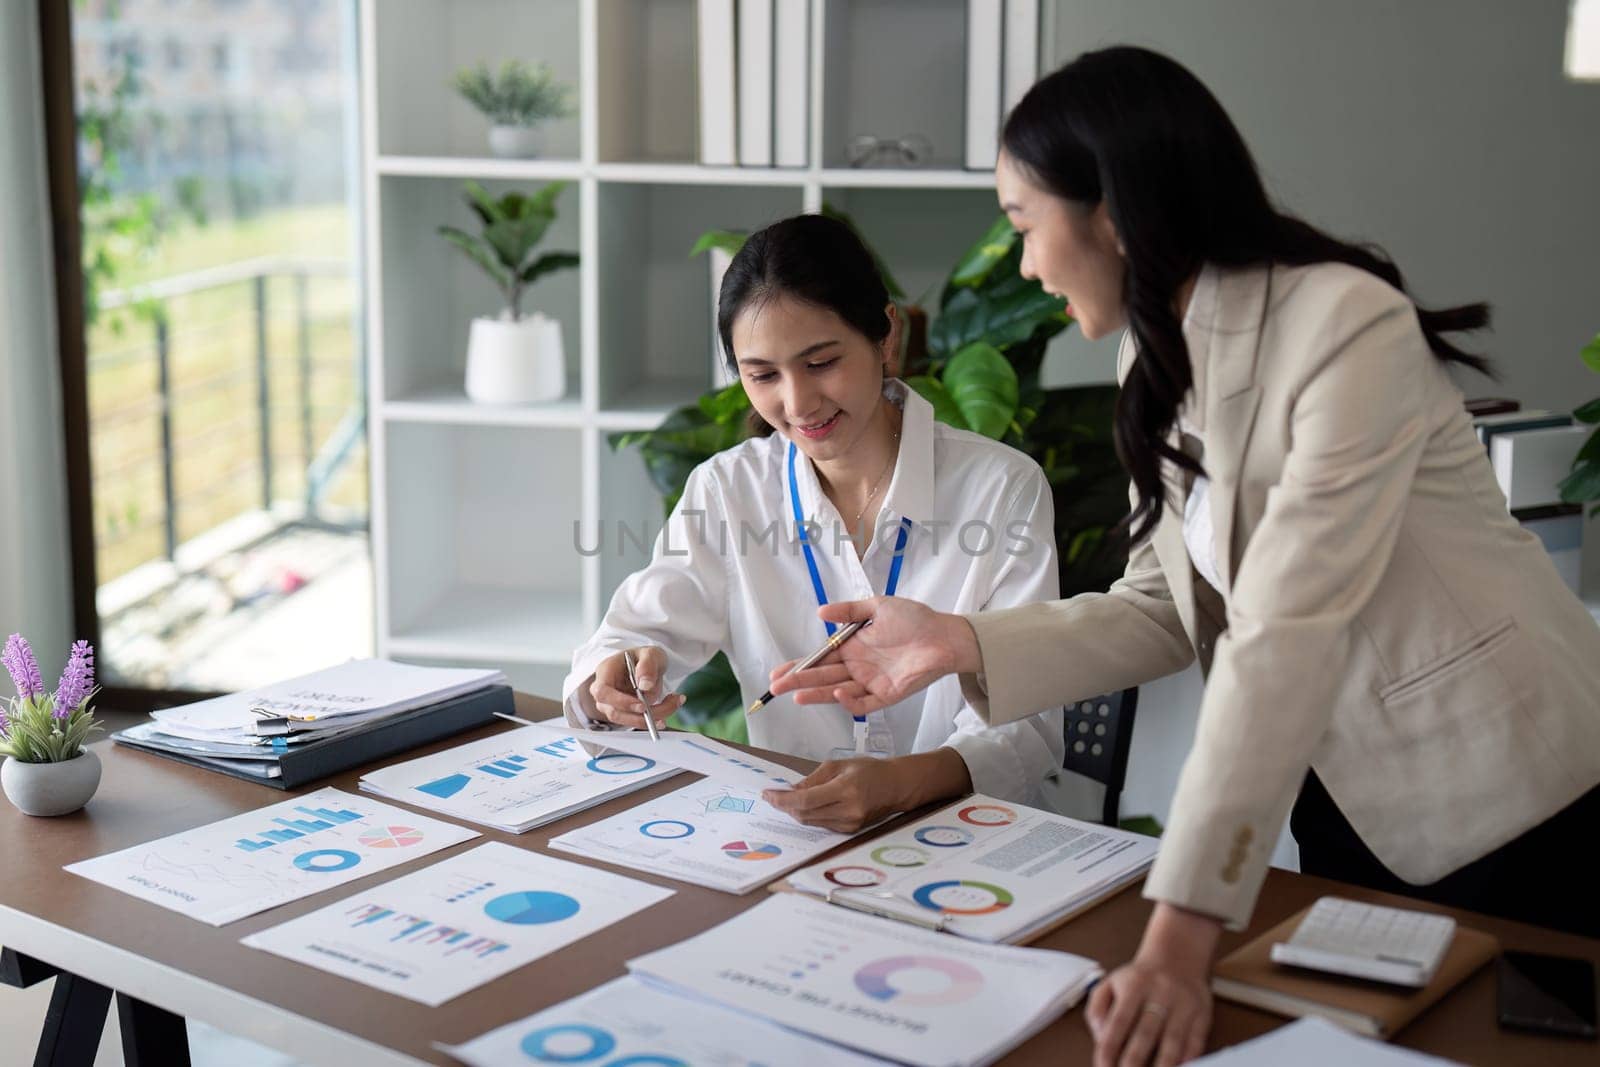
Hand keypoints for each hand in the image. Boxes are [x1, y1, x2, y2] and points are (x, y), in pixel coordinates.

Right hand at [587, 646, 683, 729]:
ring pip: (627, 720)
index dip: (620, 702)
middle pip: (614, 712)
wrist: (646, 666)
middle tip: (662, 711)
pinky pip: (637, 720)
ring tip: (674, 703)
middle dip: (639, 716)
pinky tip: (671, 706)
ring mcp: (613, 705)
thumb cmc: (643, 658)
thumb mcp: (650, 653)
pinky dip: (656, 717)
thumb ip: (647, 665)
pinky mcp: (625, 713)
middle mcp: (605, 692)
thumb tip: (645, 686)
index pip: (602, 692)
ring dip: (652, 717)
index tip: (642, 705)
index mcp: (605, 672)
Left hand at [761, 758, 911, 831]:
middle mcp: (848, 811)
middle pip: (805, 814)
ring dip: (794, 812)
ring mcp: (850, 824)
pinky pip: (821, 824)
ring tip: (785, 800)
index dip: (783, 799)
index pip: (805, 800)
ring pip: (810, 822)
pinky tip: (803, 806)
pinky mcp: (849, 831)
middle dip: (785, 806)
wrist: (896, 786)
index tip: (768, 794)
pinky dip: (809, 815)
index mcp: (845, 790)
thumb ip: (813, 779)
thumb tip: (791, 790)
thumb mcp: (839, 765)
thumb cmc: (870, 771)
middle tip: (772, 796)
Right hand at [765, 596, 981, 715]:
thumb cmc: (915, 619)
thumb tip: (820, 613)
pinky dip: (850, 700)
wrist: (945, 635)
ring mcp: (871, 682)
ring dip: (817, 694)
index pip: (819, 660)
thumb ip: (849, 612)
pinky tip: (838, 692)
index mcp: (853, 647)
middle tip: (777, 687)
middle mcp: (858, 667)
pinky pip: (865, 702)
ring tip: (796, 696)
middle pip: (823, 678)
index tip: (777, 672)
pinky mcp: (888, 695)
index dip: (799, 665)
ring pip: (838, 692)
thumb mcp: (877, 607)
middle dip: (799, 682)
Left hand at [1086, 904, 1221, 1066]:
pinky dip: (1188, 1060)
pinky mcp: (1202, 1015)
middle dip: (1133, 1061)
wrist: (1177, 957)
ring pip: (1173, 1041)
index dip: (1109, 1048)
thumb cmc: (1139, 979)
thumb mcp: (1110, 983)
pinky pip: (1196, 1042)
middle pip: (1145, 1034)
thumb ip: (1097, 1009)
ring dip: (1162, 1066)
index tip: (1103, 1066)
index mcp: (1134, 986)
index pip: (1118, 1022)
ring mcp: (1183, 1005)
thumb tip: (1100, 1036)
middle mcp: (1160, 994)